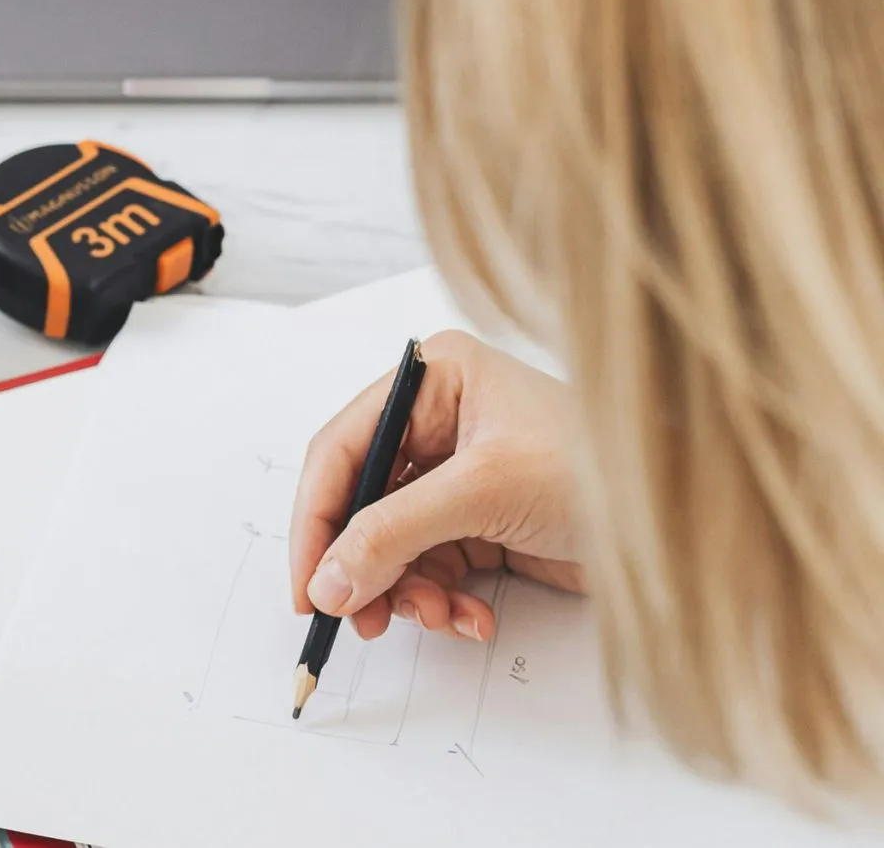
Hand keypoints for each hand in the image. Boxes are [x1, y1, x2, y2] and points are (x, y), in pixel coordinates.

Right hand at [288, 331, 586, 643]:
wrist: (694, 524)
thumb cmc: (603, 470)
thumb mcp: (483, 494)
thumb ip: (393, 535)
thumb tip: (327, 582)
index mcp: (432, 381)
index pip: (342, 449)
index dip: (317, 519)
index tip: (306, 584)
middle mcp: (440, 421)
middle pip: (362, 502)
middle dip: (363, 565)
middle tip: (359, 618)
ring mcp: (460, 474)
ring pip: (392, 543)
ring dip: (404, 591)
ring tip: (434, 619)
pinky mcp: (483, 520)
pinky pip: (432, 566)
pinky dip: (442, 599)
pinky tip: (472, 616)